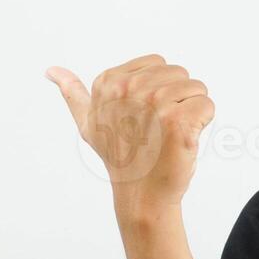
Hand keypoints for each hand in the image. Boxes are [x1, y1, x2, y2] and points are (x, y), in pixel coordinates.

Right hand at [45, 54, 215, 211]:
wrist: (141, 194)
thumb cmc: (120, 158)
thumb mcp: (88, 123)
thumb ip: (73, 93)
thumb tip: (51, 70)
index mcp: (108, 82)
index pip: (158, 63)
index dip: (158, 89)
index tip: (142, 116)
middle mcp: (129, 89)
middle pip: (179, 73)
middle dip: (177, 99)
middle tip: (158, 128)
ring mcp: (154, 104)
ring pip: (196, 87)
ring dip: (191, 111)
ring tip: (169, 134)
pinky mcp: (178, 121)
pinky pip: (207, 105)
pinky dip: (204, 123)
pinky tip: (184, 140)